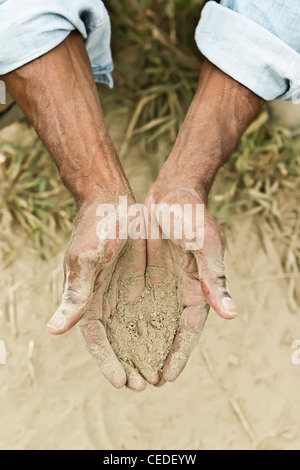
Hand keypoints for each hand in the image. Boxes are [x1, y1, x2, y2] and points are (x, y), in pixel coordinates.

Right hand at [47, 195, 147, 390]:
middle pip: (120, 341)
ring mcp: (126, 293)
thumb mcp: (85, 259)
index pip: (96, 340)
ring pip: (138, 330)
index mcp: (87, 300)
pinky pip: (154, 309)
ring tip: (162, 374)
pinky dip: (161, 327)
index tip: (122, 382)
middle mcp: (107, 301)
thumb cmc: (94, 228)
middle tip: (147, 385)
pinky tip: (172, 341)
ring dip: (148, 351)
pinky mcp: (144, 282)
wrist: (114, 202)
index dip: (108, 362)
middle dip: (132, 364)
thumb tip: (54, 330)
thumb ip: (76, 294)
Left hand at [143, 60, 263, 382]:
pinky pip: (134, 302)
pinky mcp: (144, 274)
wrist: (171, 192)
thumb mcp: (206, 245)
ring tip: (127, 369)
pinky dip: (127, 320)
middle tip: (143, 383)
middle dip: (156, 357)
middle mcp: (179, 291)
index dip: (180, 354)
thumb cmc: (193, 216)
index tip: (167, 377)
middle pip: (167, 332)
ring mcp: (161, 284)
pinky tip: (115, 336)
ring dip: (139, 344)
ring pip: (149, 321)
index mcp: (199, 289)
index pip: (190, 331)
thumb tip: (231, 314)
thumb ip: (215, 279)